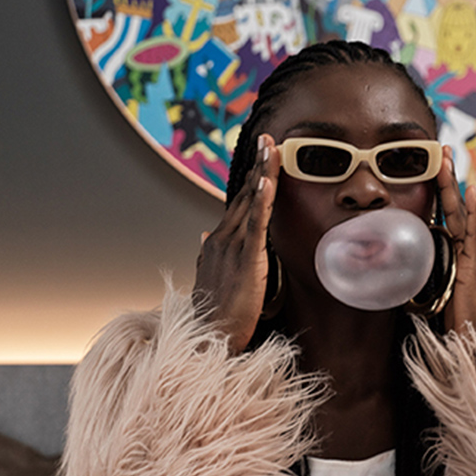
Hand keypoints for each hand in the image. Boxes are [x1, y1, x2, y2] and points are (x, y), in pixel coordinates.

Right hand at [193, 134, 279, 353]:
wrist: (208, 338)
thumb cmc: (214, 313)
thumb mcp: (211, 276)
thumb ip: (209, 253)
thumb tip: (204, 232)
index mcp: (217, 241)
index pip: (239, 203)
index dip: (251, 177)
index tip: (260, 154)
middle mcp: (221, 238)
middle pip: (245, 195)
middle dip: (258, 165)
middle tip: (268, 138)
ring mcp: (232, 247)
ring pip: (250, 203)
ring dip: (262, 173)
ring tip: (271, 148)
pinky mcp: (245, 260)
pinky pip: (255, 224)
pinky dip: (262, 201)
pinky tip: (267, 181)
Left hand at [436, 146, 475, 335]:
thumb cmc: (454, 322)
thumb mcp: (430, 291)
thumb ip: (417, 274)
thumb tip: (389, 267)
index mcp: (463, 252)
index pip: (449, 216)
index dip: (442, 192)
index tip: (434, 167)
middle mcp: (474, 248)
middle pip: (457, 207)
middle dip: (448, 178)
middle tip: (441, 150)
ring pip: (462, 213)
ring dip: (453, 186)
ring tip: (446, 160)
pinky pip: (475, 233)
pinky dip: (473, 212)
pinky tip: (470, 193)